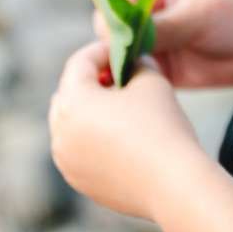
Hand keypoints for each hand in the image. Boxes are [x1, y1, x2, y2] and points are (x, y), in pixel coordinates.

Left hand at [48, 39, 200, 220]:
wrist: (172, 183)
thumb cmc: (162, 126)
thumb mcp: (151, 80)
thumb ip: (136, 64)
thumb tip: (132, 62)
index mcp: (73, 102)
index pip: (79, 63)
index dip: (102, 50)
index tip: (123, 48)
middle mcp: (60, 133)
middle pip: (68, 94)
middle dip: (91, 80)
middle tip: (119, 75)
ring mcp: (66, 162)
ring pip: (70, 125)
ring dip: (89, 111)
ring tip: (121, 106)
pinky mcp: (79, 182)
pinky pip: (78, 150)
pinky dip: (92, 138)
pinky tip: (123, 136)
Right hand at [92, 0, 232, 88]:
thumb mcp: (197, 15)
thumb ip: (162, 26)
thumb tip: (124, 37)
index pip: (110, 3)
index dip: (109, 25)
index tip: (120, 44)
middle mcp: (140, 14)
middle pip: (106, 35)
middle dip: (109, 53)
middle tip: (123, 71)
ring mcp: (146, 43)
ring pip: (115, 60)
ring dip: (118, 74)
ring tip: (132, 86)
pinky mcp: (155, 70)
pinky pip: (132, 79)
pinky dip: (131, 88)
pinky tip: (140, 97)